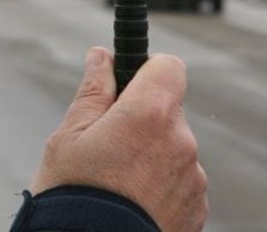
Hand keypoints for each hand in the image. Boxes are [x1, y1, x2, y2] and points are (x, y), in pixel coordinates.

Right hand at [30, 47, 206, 231]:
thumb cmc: (73, 196)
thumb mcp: (69, 138)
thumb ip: (93, 92)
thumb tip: (102, 57)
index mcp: (149, 114)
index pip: (169, 67)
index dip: (147, 70)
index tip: (125, 85)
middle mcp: (180, 142)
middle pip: (168, 110)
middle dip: (142, 119)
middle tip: (108, 144)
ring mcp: (193, 178)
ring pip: (173, 148)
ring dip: (152, 155)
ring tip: (117, 183)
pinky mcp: (197, 208)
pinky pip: (180, 182)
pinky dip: (161, 187)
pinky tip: (133, 203)